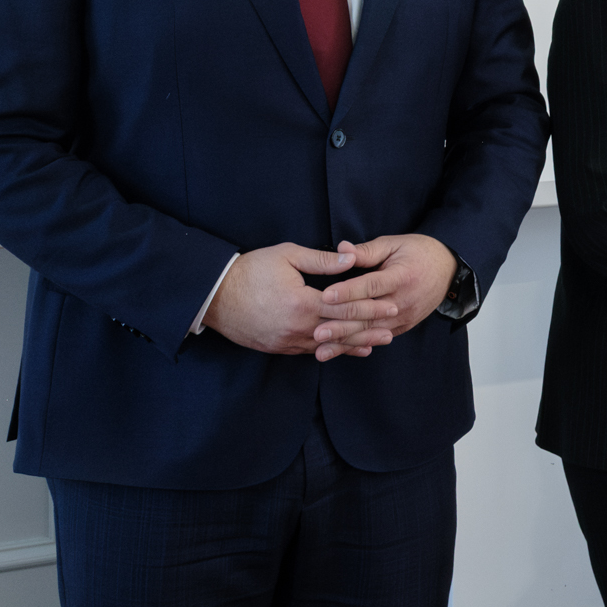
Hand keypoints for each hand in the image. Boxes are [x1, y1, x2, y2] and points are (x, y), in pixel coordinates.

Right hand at [204, 243, 400, 359]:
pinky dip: (329, 350)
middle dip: (368, 331)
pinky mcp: (277, 348)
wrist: (214, 296)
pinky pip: (309, 351)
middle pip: (341, 331)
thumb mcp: (287, 256)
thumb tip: (352, 259)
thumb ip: (322, 260)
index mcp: (302, 303)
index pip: (346, 307)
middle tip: (392, 330)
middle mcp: (297, 327)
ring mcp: (286, 341)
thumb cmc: (250, 270)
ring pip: (327, 345)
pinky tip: (342, 350)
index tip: (392, 306)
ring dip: (352, 345)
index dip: (371, 307)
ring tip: (375, 344)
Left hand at [318, 234, 458, 350]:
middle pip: (369, 315)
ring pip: (371, 332)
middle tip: (317, 331)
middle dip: (341, 325)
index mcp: (401, 276)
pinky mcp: (403, 326)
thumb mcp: (394, 244)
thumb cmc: (418, 252)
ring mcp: (404, 317)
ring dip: (345, 342)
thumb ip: (367, 250)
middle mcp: (403, 300)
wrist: (448, 270)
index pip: (371, 285)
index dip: (348, 291)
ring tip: (321, 350)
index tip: (325, 296)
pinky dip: (357, 345)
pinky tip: (338, 352)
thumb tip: (341, 249)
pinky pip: (378, 338)